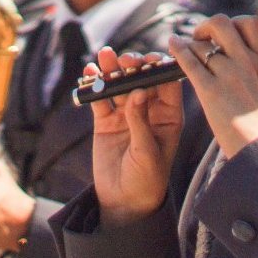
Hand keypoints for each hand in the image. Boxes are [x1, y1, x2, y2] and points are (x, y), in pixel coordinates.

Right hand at [87, 48, 183, 224]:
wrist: (124, 201)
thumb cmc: (147, 180)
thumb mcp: (148, 152)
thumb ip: (141, 122)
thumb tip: (138, 92)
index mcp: (168, 117)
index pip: (167, 85)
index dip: (161, 68)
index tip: (152, 58)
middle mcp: (149, 111)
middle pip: (142, 80)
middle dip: (134, 66)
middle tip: (126, 59)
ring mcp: (126, 114)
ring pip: (120, 85)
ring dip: (113, 69)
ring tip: (105, 56)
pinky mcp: (106, 121)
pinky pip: (100, 99)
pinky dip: (94, 85)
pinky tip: (89, 71)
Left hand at [176, 15, 257, 158]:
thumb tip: (253, 59)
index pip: (251, 23)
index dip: (234, 23)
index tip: (225, 35)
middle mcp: (247, 62)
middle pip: (222, 23)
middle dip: (207, 27)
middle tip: (201, 38)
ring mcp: (229, 74)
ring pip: (202, 43)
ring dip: (191, 43)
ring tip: (185, 50)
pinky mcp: (210, 90)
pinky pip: (189, 61)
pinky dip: (178, 50)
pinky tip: (172, 46)